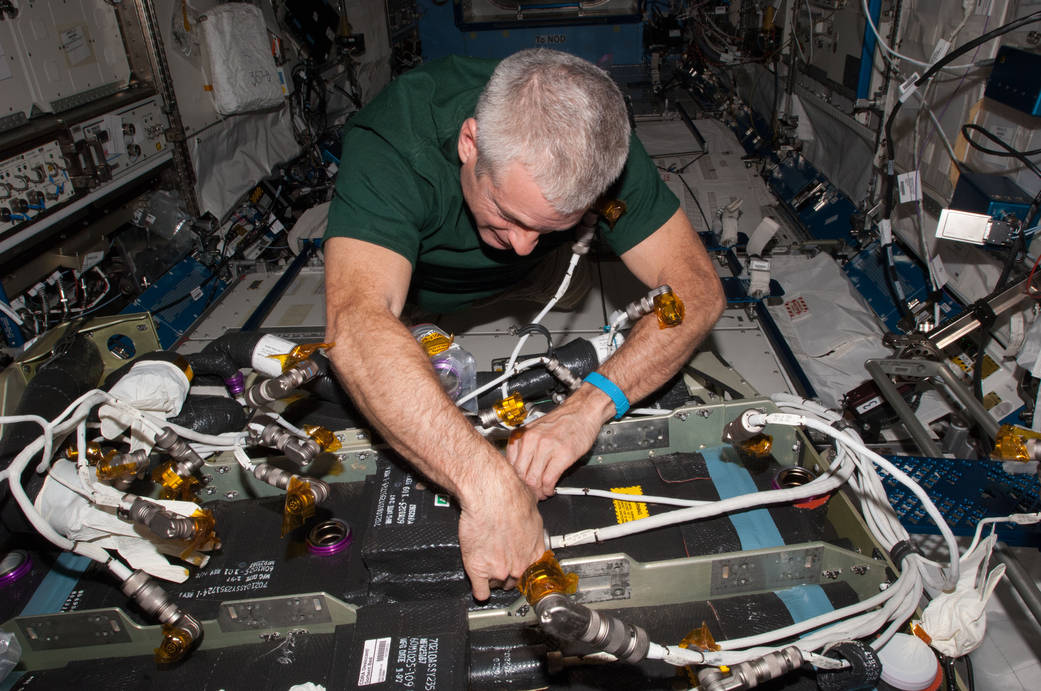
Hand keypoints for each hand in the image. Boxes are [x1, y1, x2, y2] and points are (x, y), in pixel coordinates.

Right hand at [457, 467, 544, 600]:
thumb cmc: (511, 495)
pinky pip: (480, 591)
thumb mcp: (533, 506)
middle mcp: (521, 564)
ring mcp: (500, 570)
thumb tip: (529, 513)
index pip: (532, 571)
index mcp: (535, 550)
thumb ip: (530, 519)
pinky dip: (479, 589)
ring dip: (492, 577)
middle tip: (498, 558)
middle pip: (514, 580)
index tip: (517, 565)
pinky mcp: (478, 570)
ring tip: (486, 563)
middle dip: (506, 570)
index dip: (523, 567)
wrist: (490, 495)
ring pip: (497, 584)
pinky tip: (479, 583)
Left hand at [506, 403, 603, 499]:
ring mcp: (546, 447)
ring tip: (541, 494)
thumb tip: (517, 468)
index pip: (510, 465)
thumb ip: (524, 446)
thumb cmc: (562, 420)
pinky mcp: (562, 454)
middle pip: (520, 474)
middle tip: (531, 494)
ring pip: (533, 479)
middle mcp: (531, 440)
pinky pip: (549, 479)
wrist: (582, 410)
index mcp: (522, 435)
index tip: (521, 486)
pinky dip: (548, 489)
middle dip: (526, 489)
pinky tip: (550, 489)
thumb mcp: (535, 429)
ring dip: (538, 492)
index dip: (515, 480)